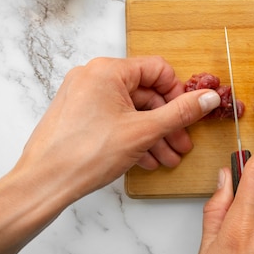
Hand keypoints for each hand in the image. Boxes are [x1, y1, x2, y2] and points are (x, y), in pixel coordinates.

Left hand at [0, 56, 219, 253]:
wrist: (44, 183)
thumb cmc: (85, 154)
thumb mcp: (144, 131)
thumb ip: (181, 112)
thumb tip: (208, 98)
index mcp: (108, 71)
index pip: (158, 70)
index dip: (178, 93)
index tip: (188, 114)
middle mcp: (94, 77)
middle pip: (146, 93)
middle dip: (167, 122)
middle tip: (181, 144)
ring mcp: (84, 96)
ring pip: (132, 110)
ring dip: (154, 134)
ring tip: (168, 158)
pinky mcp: (79, 115)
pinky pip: (115, 119)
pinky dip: (134, 136)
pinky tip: (146, 159)